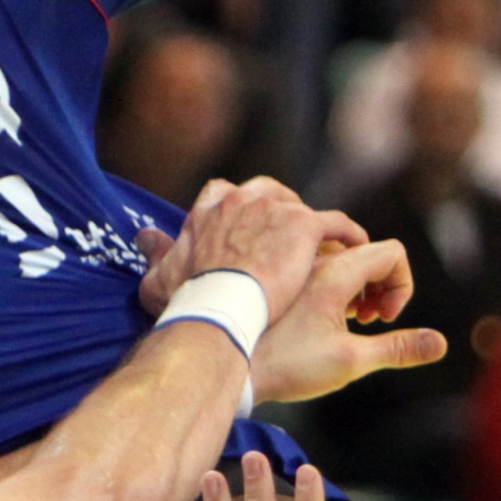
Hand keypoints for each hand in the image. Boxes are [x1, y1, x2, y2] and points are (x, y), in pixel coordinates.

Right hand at [174, 180, 361, 326]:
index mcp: (209, 209)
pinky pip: (337, 224)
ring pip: (303, 209)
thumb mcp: (160, 277)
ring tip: (325, 252)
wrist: (218, 308)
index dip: (241, 210)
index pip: (226, 191)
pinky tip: (355, 250)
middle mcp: (242, 199)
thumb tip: (145, 238)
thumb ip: (157, 253)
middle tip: (291, 245)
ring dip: (313, 230)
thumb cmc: (188, 300)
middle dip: (281, 214)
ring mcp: (274, 209)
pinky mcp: (303, 226)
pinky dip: (348, 235)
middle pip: (269, 193)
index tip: (249, 231)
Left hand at [251, 240, 444, 404]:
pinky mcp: (272, 269)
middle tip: (365, 319)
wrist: (226, 361)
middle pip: (365, 250)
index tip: (384, 318)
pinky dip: (323, 278)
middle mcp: (313, 255)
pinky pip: (308, 259)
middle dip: (378, 285)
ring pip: (336, 254)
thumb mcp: (351, 361)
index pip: (392, 253)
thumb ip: (398, 348)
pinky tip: (311, 310)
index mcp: (336, 270)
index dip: (401, 285)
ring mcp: (290, 261)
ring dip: (351, 282)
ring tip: (340, 317)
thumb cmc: (286, 365)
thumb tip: (441, 343)